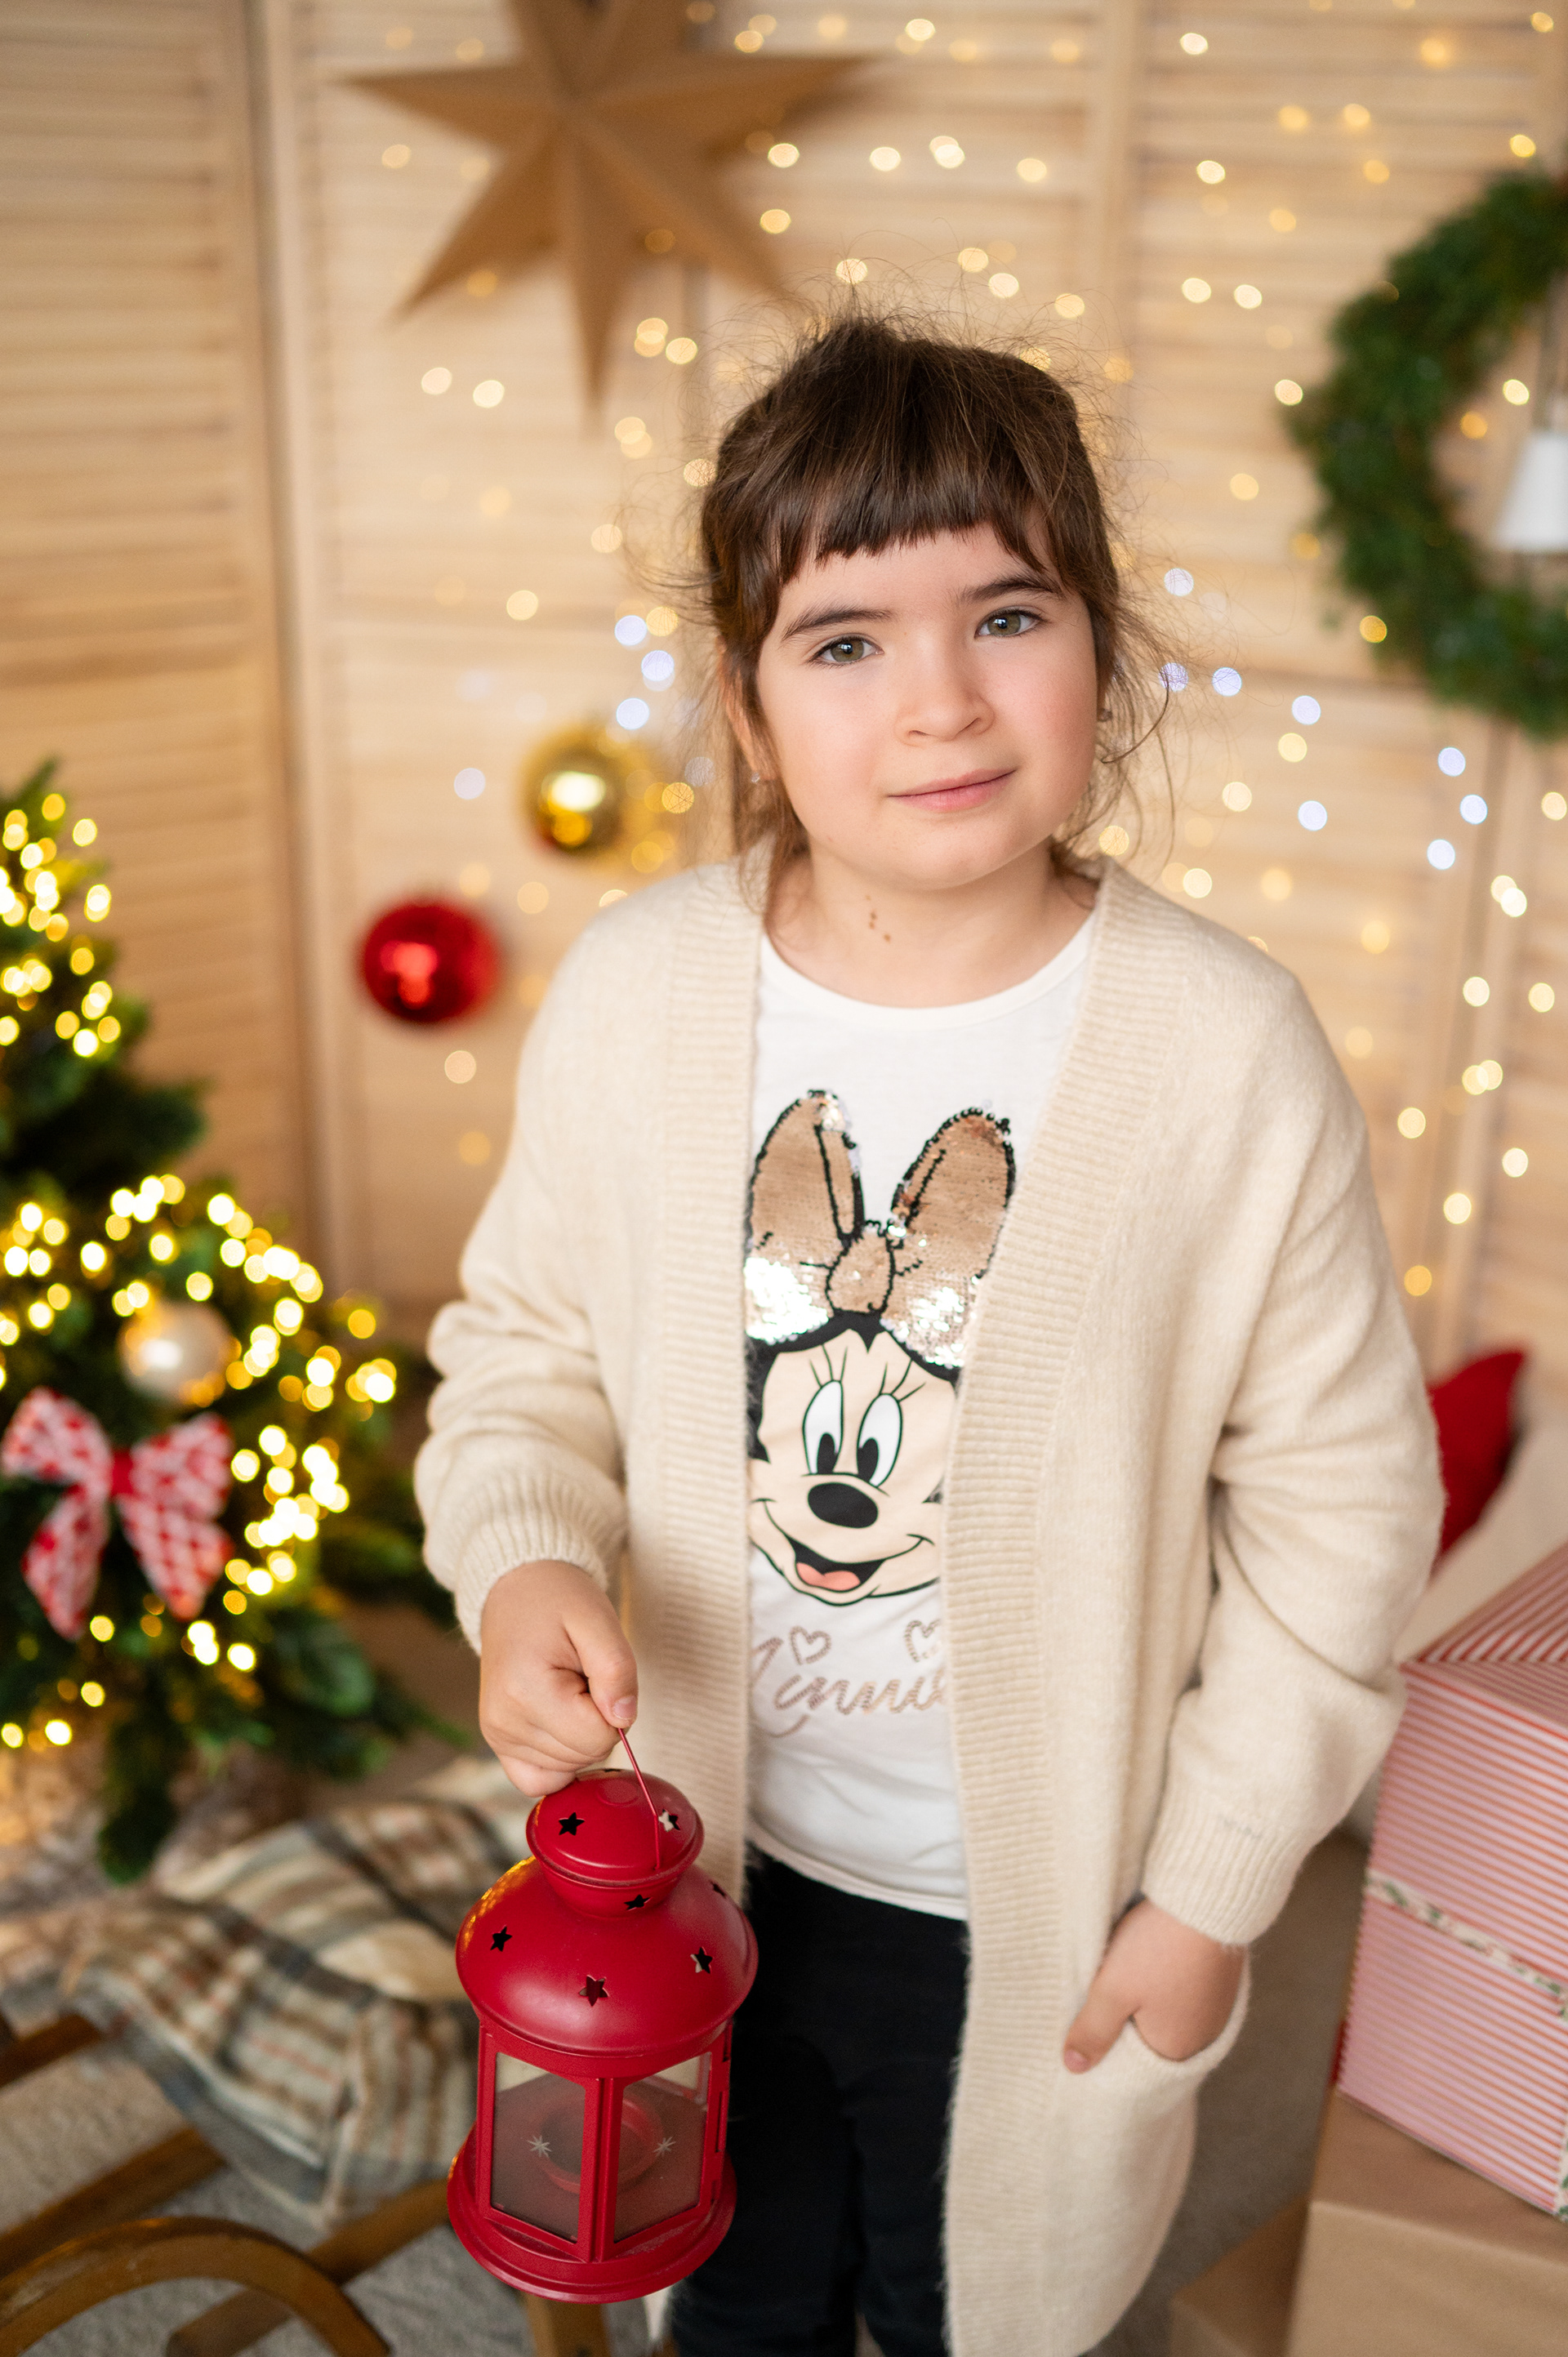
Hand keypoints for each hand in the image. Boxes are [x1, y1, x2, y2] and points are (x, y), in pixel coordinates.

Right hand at [479, 1560, 638, 1797]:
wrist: (518, 1590)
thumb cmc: (560, 1600)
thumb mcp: (599, 1619)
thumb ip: (617, 1670)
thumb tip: (623, 1720)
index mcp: (525, 1691)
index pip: (599, 1737)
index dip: (613, 1708)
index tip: (596, 1673)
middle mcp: (503, 1722)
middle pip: (586, 1755)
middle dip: (598, 1720)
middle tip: (581, 1676)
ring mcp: (497, 1735)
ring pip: (570, 1768)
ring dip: (581, 1733)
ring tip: (566, 1686)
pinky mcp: (498, 1741)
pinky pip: (539, 1780)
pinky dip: (561, 1760)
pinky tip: (561, 1723)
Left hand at [1062, 1899, 1244, 2072]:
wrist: (1205, 1896)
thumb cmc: (1156, 1946)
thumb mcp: (1113, 1989)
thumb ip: (1094, 2031)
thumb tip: (1073, 2066)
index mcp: (1178, 2051)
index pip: (1135, 2063)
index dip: (1110, 2042)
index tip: (1091, 2020)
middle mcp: (1204, 2038)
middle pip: (1154, 2037)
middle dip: (1129, 2019)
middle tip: (1106, 1991)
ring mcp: (1217, 2008)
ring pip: (1169, 2013)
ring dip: (1148, 2000)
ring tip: (1129, 1973)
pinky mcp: (1221, 1980)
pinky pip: (1187, 1993)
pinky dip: (1168, 1983)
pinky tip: (1155, 1962)